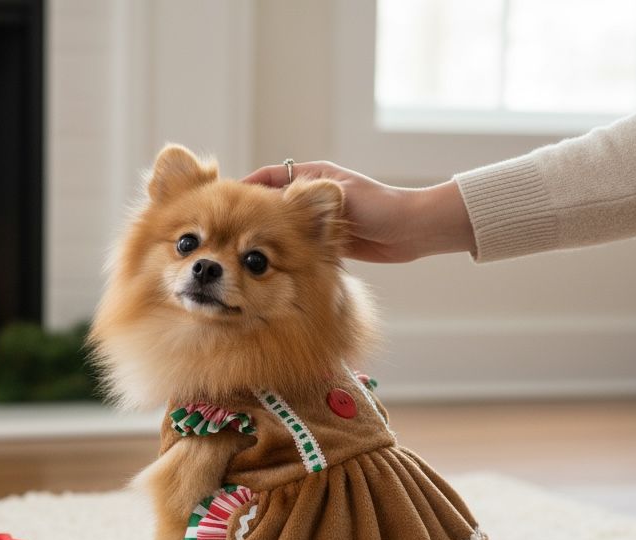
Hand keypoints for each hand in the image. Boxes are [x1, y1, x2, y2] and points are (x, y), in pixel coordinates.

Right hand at [242, 161, 475, 262]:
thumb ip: (304, 198)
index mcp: (313, 178)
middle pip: (271, 206)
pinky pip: (297, 247)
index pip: (268, 177)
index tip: (222, 202)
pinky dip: (284, 254)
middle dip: (250, 217)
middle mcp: (311, 199)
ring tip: (241, 251)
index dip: (245, 188)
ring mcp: (318, 223)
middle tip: (226, 231)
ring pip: (282, 229)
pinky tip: (268, 265)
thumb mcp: (337, 195)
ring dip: (266, 239)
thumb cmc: (380, 207)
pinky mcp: (326, 244)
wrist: (412, 230)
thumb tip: (267, 198)